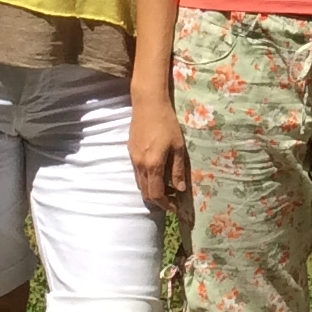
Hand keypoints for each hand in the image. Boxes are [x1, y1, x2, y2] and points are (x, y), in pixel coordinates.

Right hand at [130, 97, 191, 211]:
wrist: (148, 105)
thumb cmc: (167, 124)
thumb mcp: (178, 147)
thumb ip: (178, 169)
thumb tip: (180, 189)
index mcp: (153, 165)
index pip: (156, 194)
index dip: (165, 204)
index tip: (175, 206)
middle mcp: (140, 165)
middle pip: (146, 193)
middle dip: (158, 200)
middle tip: (172, 199)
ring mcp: (133, 159)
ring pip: (140, 184)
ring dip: (151, 190)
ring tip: (166, 187)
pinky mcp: (130, 152)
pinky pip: (137, 173)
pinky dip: (146, 180)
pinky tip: (156, 173)